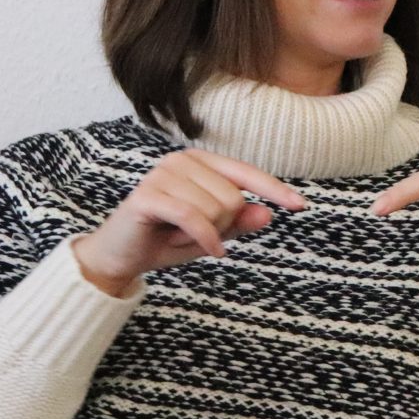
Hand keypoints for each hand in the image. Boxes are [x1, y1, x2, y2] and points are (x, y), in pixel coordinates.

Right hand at [72, 150, 306, 295]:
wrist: (118, 258)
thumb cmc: (166, 240)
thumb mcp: (212, 234)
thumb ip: (238, 222)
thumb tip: (267, 213)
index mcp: (200, 162)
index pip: (247, 173)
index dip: (275, 190)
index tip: (301, 206)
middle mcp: (181, 160)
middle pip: (234, 199)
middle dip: (222, 226)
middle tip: (194, 235)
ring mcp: (162, 174)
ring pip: (217, 210)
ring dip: (205, 235)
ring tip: (180, 236)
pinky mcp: (148, 196)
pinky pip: (195, 218)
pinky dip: (206, 239)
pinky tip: (210, 252)